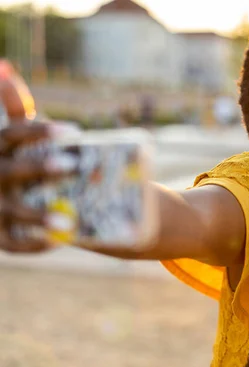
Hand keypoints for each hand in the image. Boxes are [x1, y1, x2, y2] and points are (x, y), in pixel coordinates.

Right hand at [0, 123, 72, 252]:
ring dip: (38, 217)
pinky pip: (11, 244)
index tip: (74, 131)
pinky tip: (58, 242)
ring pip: (11, 210)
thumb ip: (14, 110)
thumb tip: (5, 71)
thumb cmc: (7, 160)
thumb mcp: (6, 137)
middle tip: (72, 166)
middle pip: (11, 170)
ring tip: (69, 222)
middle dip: (39, 167)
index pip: (12, 134)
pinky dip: (33, 245)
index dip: (40, 131)